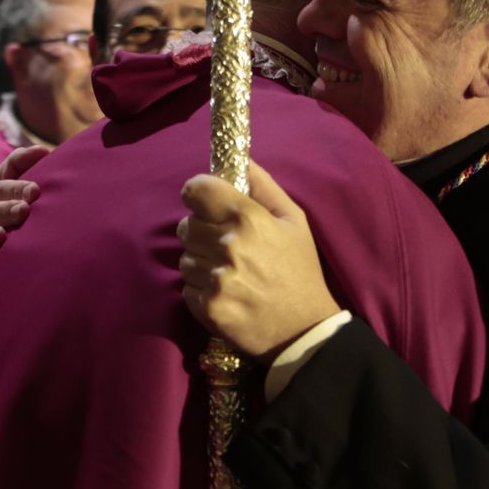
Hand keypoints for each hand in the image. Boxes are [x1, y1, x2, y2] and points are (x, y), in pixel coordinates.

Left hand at [178, 159, 341, 361]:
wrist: (304, 330)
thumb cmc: (300, 270)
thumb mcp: (294, 220)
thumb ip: (264, 186)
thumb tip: (241, 158)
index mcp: (248, 219)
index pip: (196, 190)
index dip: (198, 194)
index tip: (206, 203)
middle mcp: (228, 245)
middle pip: (185, 225)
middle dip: (200, 231)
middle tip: (224, 244)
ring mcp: (216, 278)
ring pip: (184, 257)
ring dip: (201, 262)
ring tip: (229, 272)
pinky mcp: (208, 306)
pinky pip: (186, 287)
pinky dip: (201, 290)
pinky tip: (225, 293)